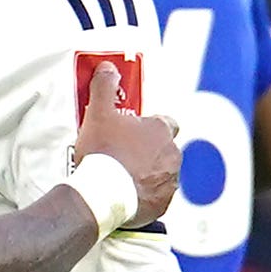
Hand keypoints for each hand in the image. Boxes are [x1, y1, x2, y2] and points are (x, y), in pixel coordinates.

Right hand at [75, 86, 179, 227]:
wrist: (101, 195)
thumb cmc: (103, 153)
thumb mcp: (98, 113)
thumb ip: (104, 87)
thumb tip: (108, 68)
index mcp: (160, 130)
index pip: (165, 122)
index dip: (149, 127)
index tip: (132, 132)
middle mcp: (172, 154)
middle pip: (164, 148)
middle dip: (148, 151)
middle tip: (123, 155)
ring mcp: (170, 180)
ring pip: (162, 173)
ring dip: (148, 173)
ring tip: (122, 178)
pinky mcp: (163, 203)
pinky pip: (157, 197)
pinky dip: (146, 196)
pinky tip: (126, 195)